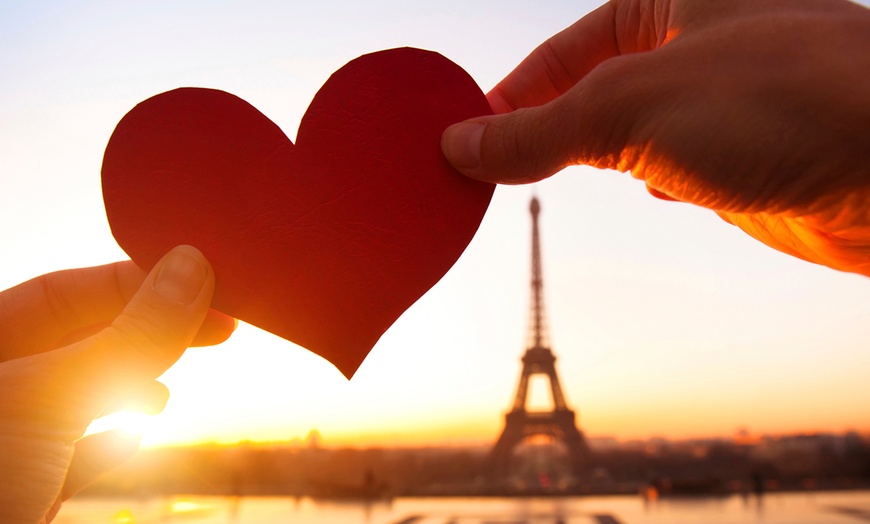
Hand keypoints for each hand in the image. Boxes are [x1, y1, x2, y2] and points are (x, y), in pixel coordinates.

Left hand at [0, 245, 235, 522]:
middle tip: (216, 330)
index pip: (64, 292)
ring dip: (130, 386)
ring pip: (75, 397)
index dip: (138, 284)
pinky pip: (66, 453)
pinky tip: (133, 440)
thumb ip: (128, 335)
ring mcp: (3, 442)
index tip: (203, 286)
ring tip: (166, 389)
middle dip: (146, 335)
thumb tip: (190, 268)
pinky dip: (107, 443)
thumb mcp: (53, 399)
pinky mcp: (15, 492)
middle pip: (76, 342)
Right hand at [442, 0, 869, 275]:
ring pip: (628, 132)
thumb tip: (462, 146)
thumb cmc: (782, 103)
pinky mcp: (744, 157)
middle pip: (589, 88)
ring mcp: (722, 104)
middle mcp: (698, 44)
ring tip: (533, 184)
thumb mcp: (630, 107)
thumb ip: (539, 129)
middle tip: (484, 169)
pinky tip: (639, 186)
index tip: (463, 138)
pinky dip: (640, 178)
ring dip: (584, 158)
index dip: (509, 93)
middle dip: (539, 128)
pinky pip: (668, 165)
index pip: (564, 48)